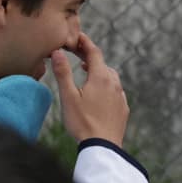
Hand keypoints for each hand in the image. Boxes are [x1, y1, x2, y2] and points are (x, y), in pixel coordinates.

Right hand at [51, 32, 128, 146]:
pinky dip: (106, 85)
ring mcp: (121, 97)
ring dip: (99, 70)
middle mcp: (115, 84)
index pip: (94, 53)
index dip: (85, 43)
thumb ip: (63, 72)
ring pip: (111, 77)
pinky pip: (116, 91)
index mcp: (101, 78)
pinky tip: (99, 91)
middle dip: (90, 56)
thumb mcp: (68, 96)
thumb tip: (58, 51)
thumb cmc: (82, 122)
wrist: (103, 147)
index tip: (78, 36)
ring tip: (86, 69)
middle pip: (103, 64)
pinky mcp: (123, 109)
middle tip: (77, 52)